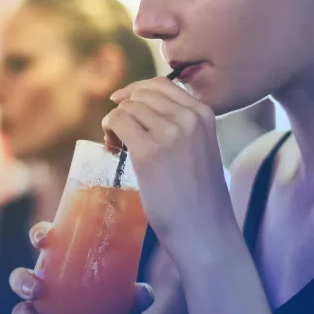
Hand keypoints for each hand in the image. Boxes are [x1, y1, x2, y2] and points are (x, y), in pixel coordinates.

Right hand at [8, 222, 153, 313]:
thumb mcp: (130, 308)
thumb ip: (138, 298)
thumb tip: (143, 292)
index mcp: (64, 268)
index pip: (45, 244)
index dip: (39, 235)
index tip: (43, 240)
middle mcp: (46, 289)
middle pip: (19, 278)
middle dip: (22, 282)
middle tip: (36, 291)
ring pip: (20, 313)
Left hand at [103, 77, 233, 246]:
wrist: (204, 229)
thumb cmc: (199, 195)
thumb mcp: (200, 147)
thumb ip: (181, 125)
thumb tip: (142, 107)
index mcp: (204, 113)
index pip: (162, 84)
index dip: (136, 92)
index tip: (122, 104)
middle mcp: (188, 117)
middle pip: (141, 94)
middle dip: (125, 108)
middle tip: (119, 134)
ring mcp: (169, 132)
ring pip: (128, 107)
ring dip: (115, 122)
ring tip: (117, 145)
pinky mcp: (148, 151)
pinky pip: (117, 121)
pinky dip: (109, 130)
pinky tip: (113, 148)